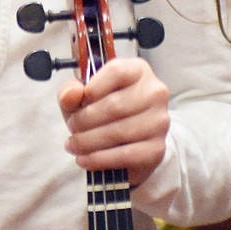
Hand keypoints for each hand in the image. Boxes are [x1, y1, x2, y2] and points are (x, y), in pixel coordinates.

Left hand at [57, 58, 169, 186]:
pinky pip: (124, 155)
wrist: (124, 143)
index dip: (93, 88)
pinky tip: (84, 159)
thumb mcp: (82, 96)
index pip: (117, 72)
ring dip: (88, 141)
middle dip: (85, 120)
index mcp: (138, 70)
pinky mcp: (157, 149)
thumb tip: (71, 94)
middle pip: (116, 105)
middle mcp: (155, 93)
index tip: (79, 101)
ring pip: (118, 132)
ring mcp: (159, 122)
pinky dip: (99, 159)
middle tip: (72, 128)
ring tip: (74, 145)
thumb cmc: (102, 111)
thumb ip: (71, 90)